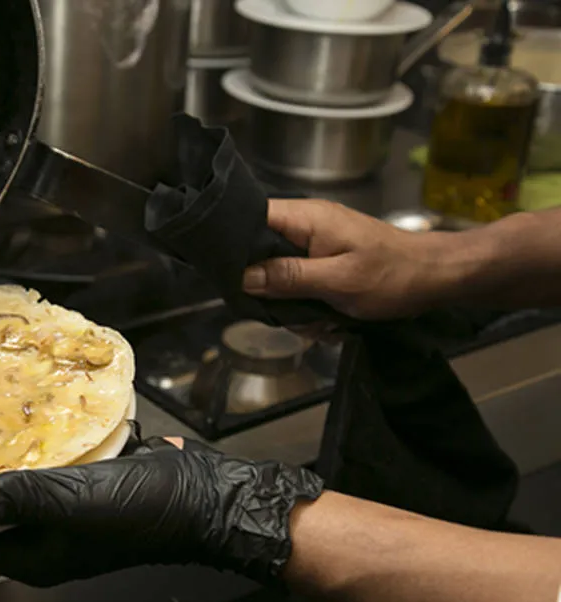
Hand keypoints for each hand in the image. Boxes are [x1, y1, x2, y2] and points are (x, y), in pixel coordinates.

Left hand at [0, 436, 323, 587]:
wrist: (208, 494)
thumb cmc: (148, 511)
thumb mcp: (77, 504)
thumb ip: (22, 500)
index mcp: (38, 555)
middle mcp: (48, 537)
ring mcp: (69, 509)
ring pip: (20, 482)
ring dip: (0, 457)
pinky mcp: (90, 483)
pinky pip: (51, 463)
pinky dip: (37, 443)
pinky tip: (24, 413)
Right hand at [242, 199, 456, 319]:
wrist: (437, 277)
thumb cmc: (393, 275)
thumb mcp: (339, 281)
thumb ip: (288, 277)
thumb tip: (243, 277)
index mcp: (306, 219)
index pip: (250, 216)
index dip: (233, 242)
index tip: (231, 276)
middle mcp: (306, 225)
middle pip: (258, 252)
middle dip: (269, 288)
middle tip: (289, 310)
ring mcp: (316, 244)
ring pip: (278, 275)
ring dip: (294, 304)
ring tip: (320, 320)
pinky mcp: (325, 261)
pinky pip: (299, 283)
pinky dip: (310, 305)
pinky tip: (329, 320)